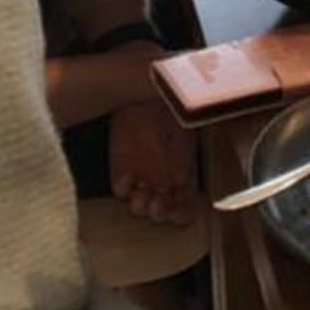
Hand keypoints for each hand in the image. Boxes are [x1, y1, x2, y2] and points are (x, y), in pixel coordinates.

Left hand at [109, 94, 203, 225]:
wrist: (150, 93)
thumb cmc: (176, 113)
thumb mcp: (190, 139)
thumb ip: (188, 164)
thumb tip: (187, 184)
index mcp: (183, 179)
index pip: (184, 209)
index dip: (181, 215)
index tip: (177, 213)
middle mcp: (162, 181)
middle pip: (160, 212)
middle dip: (159, 212)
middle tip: (158, 203)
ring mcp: (140, 176)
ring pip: (139, 206)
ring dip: (141, 205)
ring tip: (142, 193)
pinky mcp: (120, 168)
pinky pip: (120, 188)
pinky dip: (123, 187)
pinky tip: (128, 177)